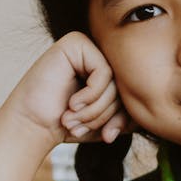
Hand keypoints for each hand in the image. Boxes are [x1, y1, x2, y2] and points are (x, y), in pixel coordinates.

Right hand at [7, 32, 133, 145]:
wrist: (33, 125)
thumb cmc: (67, 125)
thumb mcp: (105, 123)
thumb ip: (127, 117)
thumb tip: (147, 116)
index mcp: (106, 71)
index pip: (131, 92)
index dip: (124, 118)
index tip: (108, 137)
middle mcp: (98, 55)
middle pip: (124, 85)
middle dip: (107, 115)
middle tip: (82, 129)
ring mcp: (87, 47)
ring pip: (115, 80)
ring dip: (96, 108)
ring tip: (74, 120)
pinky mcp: (76, 43)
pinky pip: (103, 72)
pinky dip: (91, 94)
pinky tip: (73, 104)